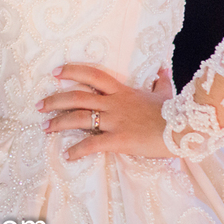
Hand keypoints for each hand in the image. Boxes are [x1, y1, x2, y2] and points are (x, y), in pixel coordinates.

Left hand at [38, 64, 174, 159]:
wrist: (184, 128)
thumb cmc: (174, 112)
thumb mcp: (165, 92)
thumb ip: (161, 80)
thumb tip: (163, 67)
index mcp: (122, 91)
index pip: (92, 75)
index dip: (72, 71)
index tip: (55, 73)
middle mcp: (114, 103)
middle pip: (77, 97)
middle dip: (55, 100)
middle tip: (39, 106)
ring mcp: (115, 120)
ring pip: (79, 118)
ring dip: (59, 123)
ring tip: (45, 128)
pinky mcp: (119, 139)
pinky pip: (93, 144)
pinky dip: (78, 150)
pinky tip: (67, 156)